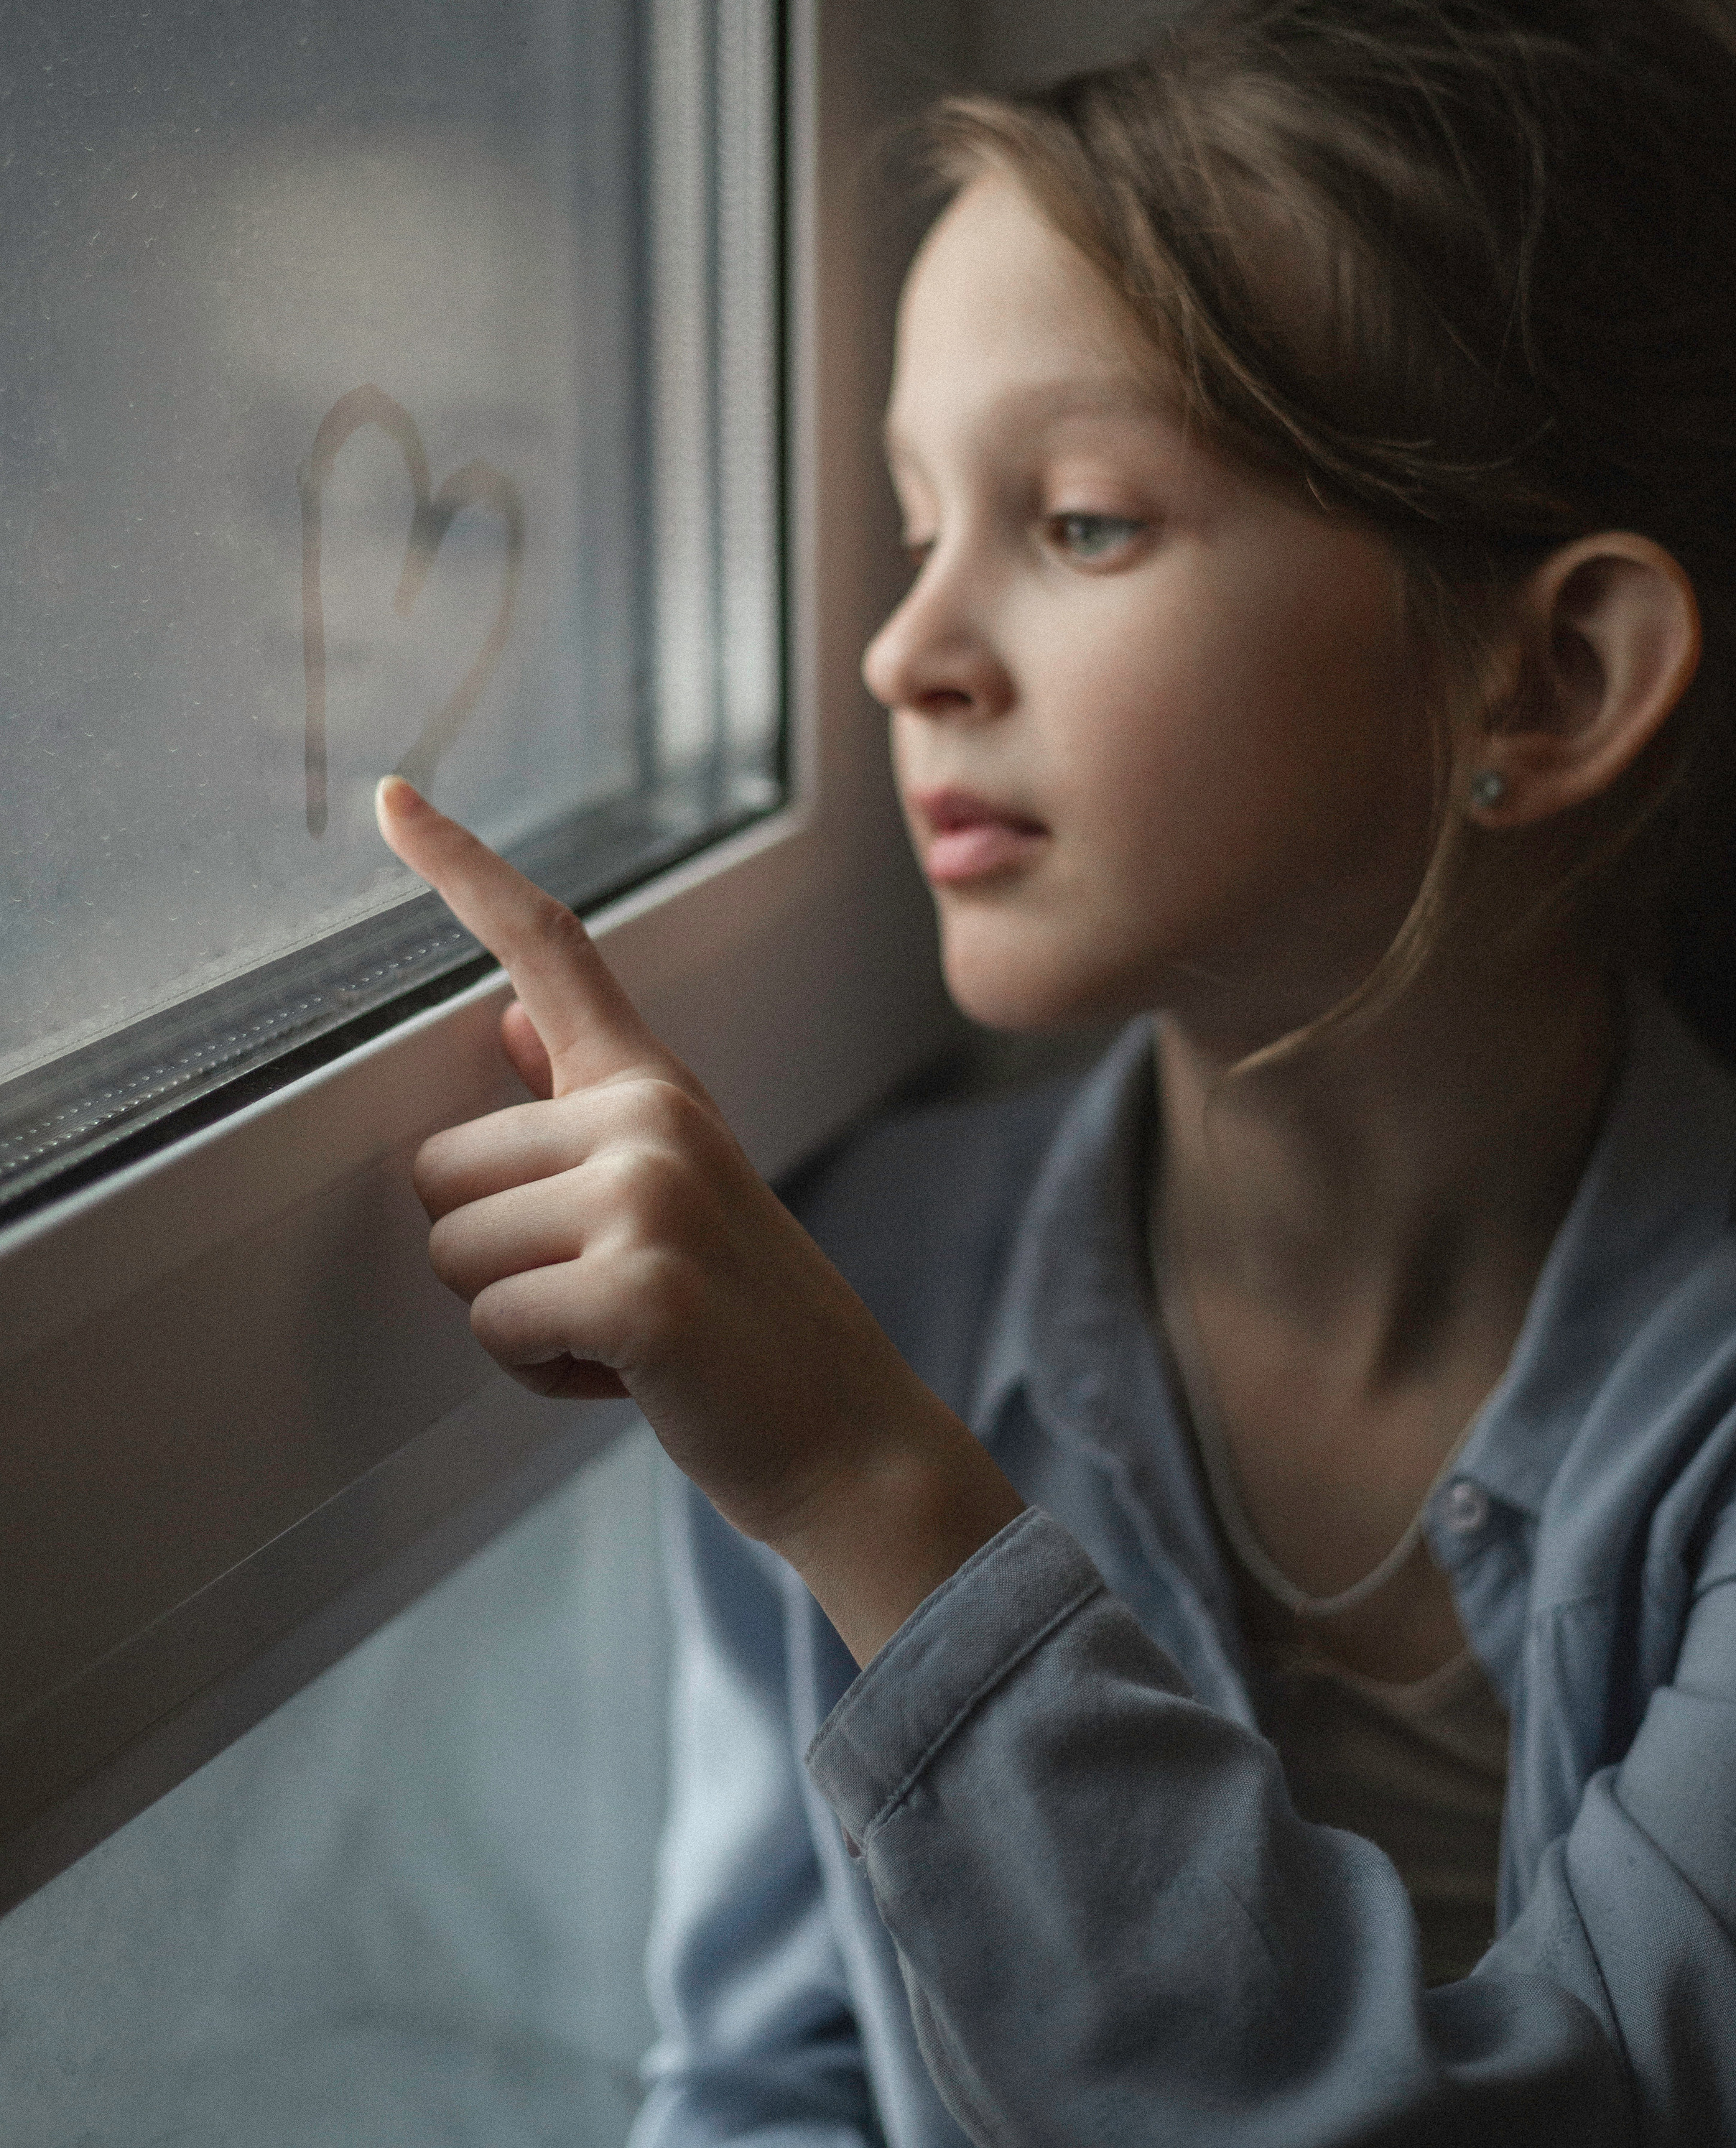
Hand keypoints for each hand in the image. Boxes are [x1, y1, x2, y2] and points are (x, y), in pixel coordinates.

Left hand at [375, 775, 1022, 1661]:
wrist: (849, 1435)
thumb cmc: (743, 1319)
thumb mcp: (679, 1184)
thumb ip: (586, 1101)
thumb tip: (506, 1021)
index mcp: (654, 1084)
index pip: (548, 945)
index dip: (459, 866)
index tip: (389, 796)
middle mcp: (651, 1113)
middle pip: (436, 1170)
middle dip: (489, 1257)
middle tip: (603, 1293)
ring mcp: (649, 1193)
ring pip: (454, 1255)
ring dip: (515, 1322)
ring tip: (618, 1336)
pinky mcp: (640, 1285)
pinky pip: (495, 1330)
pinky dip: (541, 1377)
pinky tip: (627, 1378)